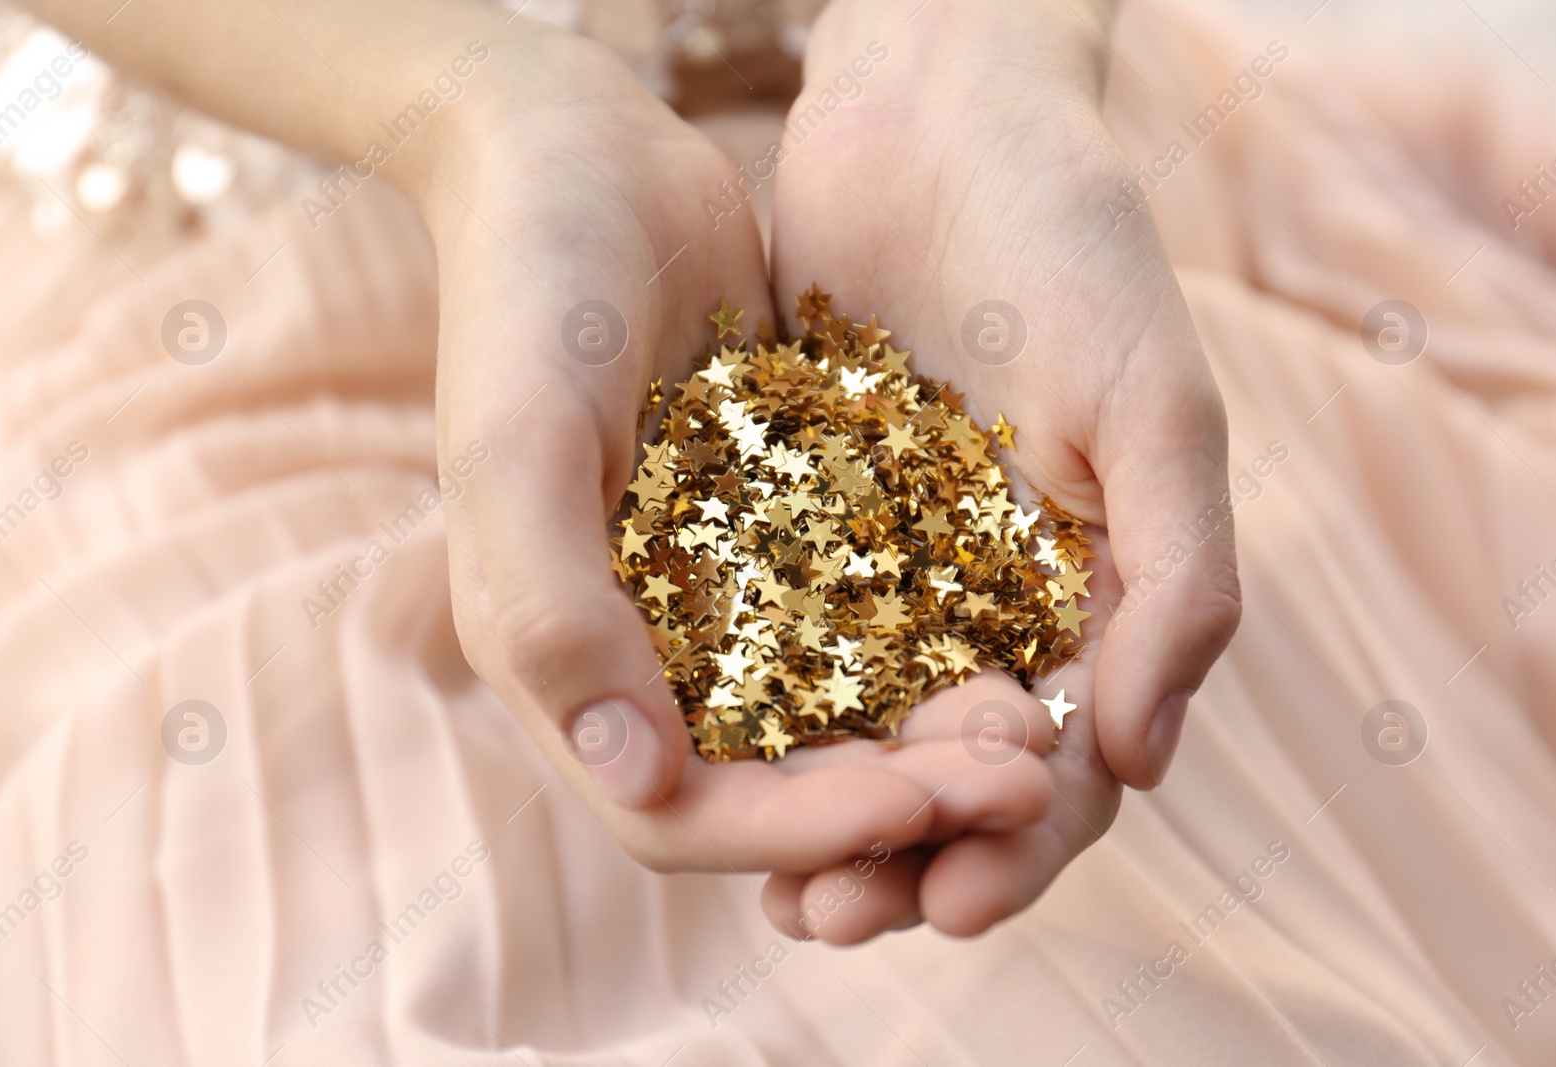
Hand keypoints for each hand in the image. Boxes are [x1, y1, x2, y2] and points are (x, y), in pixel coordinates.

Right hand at [415, 30, 1053, 875]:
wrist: (583, 159)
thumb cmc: (529, 290)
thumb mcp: (519, 444)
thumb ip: (551, 610)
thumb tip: (641, 782)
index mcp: (563, 658)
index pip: (676, 811)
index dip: (795, 832)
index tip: (912, 804)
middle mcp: (645, 652)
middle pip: (777, 787)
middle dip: (897, 801)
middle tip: (1020, 778)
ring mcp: (721, 597)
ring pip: (836, 722)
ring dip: (931, 745)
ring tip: (1037, 730)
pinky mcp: (787, 535)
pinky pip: (870, 624)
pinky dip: (937, 654)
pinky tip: (1023, 647)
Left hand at [760, 0, 1240, 938]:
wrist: (939, 111)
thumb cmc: (1071, 241)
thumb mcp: (1156, 405)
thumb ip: (1175, 581)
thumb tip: (1143, 764)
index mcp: (1091, 590)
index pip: (1065, 760)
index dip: (1017, 842)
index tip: (955, 895)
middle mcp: (990, 595)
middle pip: (950, 770)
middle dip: (904, 853)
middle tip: (839, 916)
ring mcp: (892, 563)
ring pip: (858, 728)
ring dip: (823, 813)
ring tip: (775, 887)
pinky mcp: (799, 518)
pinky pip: (776, 638)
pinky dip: (752, 711)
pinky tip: (706, 764)